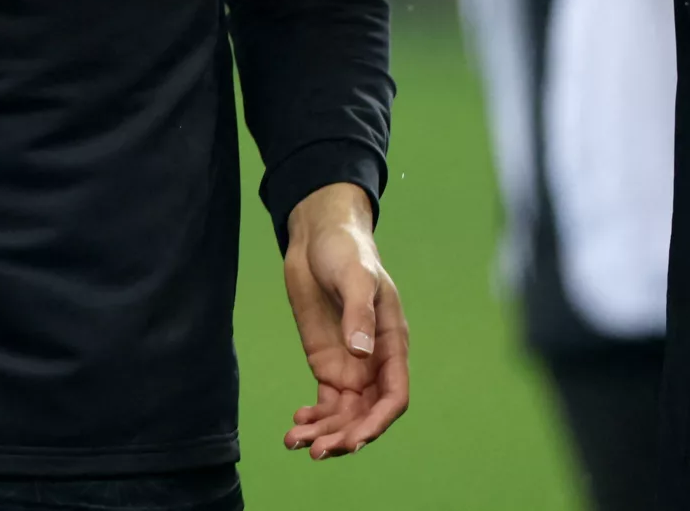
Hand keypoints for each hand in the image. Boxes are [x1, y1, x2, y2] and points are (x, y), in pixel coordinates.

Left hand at [281, 182, 409, 460]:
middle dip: (345, 436)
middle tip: (317, 450)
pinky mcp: (326, 363)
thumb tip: (360, 353)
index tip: (353, 440)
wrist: (318, 238)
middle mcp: (374, 363)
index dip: (377, 423)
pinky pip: (325, 402)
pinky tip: (297, 423)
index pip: (393, 397)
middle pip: (366, 415)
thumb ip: (359, 314)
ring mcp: (350, 366)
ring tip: (296, 441)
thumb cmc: (346, 252)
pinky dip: (314, 417)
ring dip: (325, 432)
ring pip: (344, 414)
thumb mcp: (355, 277)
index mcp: (392, 346)